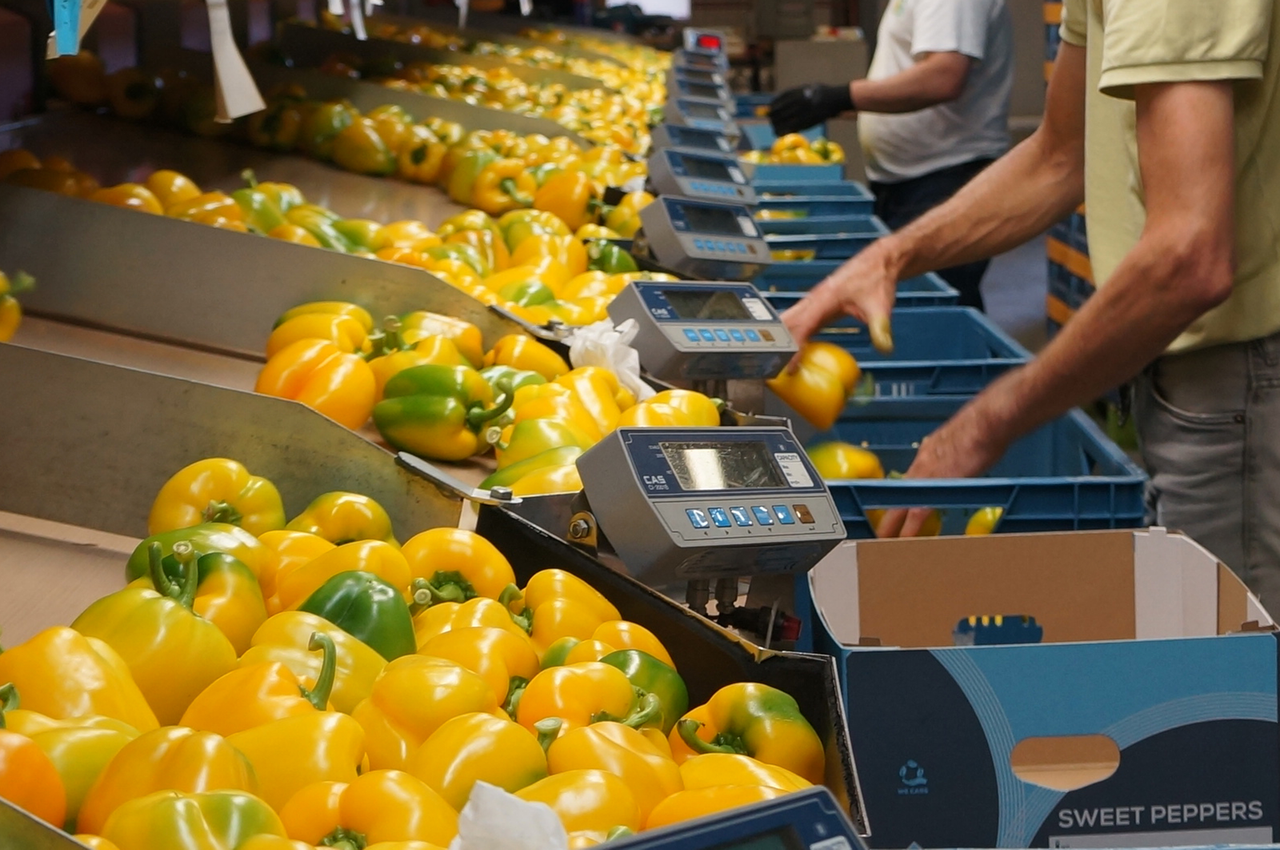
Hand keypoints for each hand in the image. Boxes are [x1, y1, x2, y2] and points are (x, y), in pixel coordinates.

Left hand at [768, 84, 854, 135]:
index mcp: (796, 92)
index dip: (773, 106)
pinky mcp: (806, 120)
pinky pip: (791, 127)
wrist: (835, 99)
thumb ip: (796, 93)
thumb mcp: (808, 87)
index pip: (779, 100)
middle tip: (771, 120)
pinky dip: (783, 130)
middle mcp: (797, 101)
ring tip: (774, 128)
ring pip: (783, 120)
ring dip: (776, 125)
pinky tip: (779, 133)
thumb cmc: (823, 93)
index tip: (769, 109)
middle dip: (773, 116)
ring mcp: (801, 111)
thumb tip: (783, 101)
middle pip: (779, 111)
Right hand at [781, 240, 901, 360]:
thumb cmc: (877, 279)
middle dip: (775, 345)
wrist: (879, 261)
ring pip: (787, 321)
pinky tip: (791, 350)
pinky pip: (797, 321)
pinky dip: (790, 335)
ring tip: (773, 362)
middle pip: (785, 323)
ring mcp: (813, 301)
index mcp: (825, 298)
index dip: (793, 348)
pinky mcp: (817, 305)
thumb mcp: (881, 306)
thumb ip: (881, 328)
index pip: (802, 326)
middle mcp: (814, 299)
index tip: (788, 367)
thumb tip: (884, 348)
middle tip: (769, 368)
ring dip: (778, 339)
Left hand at [873, 400, 1010, 537]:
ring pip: (899, 506)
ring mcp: (923, 476)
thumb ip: (956, 452)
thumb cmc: (982, 427)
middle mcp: (920, 463)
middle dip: (888, 514)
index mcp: (927, 452)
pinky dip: (908, 530)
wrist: (985, 423)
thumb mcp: (962, 440)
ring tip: (884, 540)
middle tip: (880, 531)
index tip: (899, 506)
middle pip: (897, 494)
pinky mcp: (932, 488)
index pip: (909, 479)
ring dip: (892, 525)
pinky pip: (915, 515)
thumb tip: (962, 457)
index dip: (903, 495)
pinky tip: (904, 541)